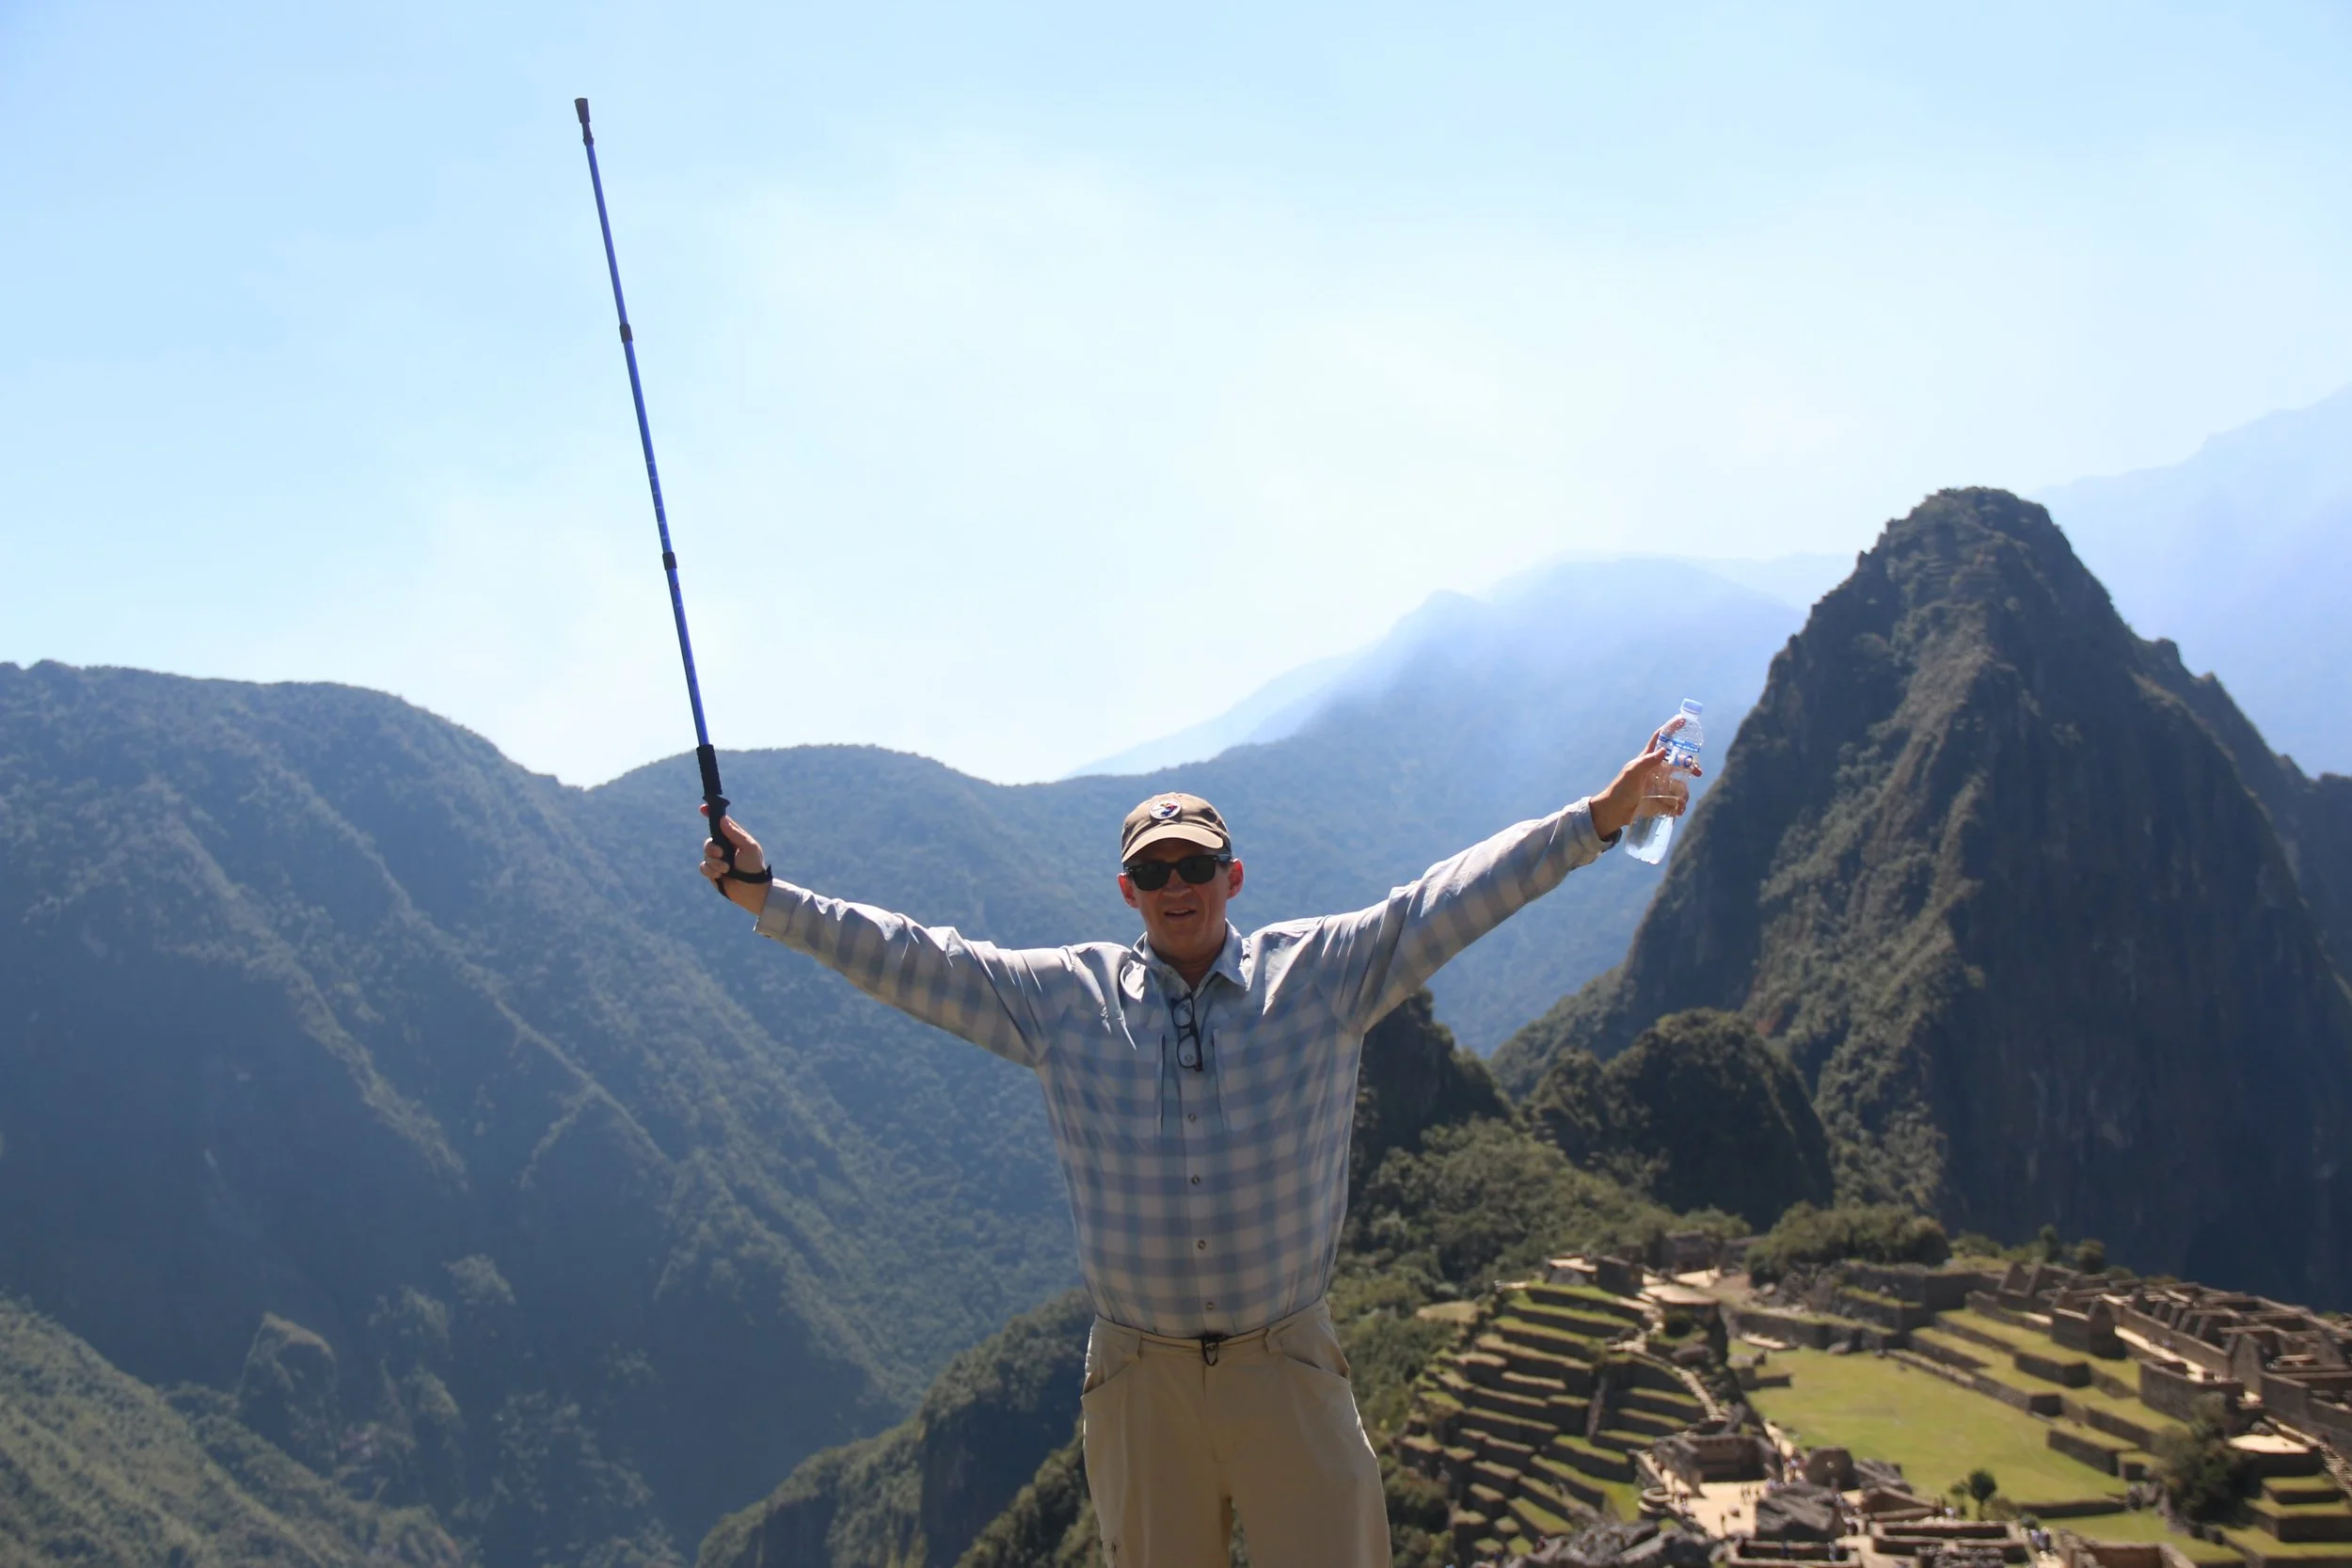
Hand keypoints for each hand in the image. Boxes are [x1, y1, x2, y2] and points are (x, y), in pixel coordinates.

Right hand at [700, 806, 771, 914]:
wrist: (752, 890)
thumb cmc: (754, 867)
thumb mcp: (748, 847)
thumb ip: (735, 833)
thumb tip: (722, 819)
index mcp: (734, 838)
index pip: (721, 823)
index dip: (711, 815)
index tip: (703, 808)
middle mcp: (724, 847)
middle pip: (709, 841)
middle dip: (713, 848)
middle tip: (722, 854)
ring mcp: (718, 860)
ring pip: (705, 855)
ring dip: (715, 863)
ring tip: (727, 870)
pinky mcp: (713, 872)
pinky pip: (703, 867)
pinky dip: (711, 871)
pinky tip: (720, 876)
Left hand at [1590, 723, 1702, 841]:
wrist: (1613, 812)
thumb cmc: (1620, 789)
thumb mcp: (1632, 773)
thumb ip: (1647, 762)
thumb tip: (1664, 750)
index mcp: (1648, 759)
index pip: (1660, 739)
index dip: (1670, 729)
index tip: (1682, 720)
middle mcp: (1656, 770)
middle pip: (1678, 763)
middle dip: (1690, 766)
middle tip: (1697, 772)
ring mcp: (1659, 785)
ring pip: (1679, 784)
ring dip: (1684, 792)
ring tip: (1681, 802)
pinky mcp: (1660, 801)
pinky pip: (1675, 802)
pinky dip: (1679, 806)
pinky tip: (1679, 811)